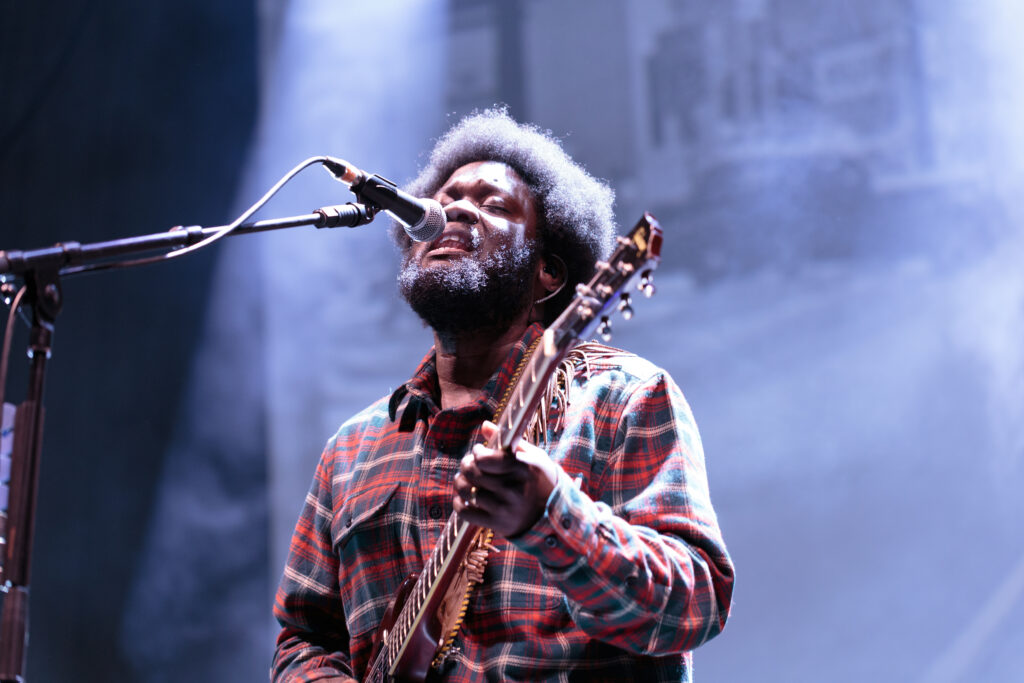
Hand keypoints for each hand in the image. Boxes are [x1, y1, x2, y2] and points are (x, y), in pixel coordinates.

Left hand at [453, 420, 559, 537]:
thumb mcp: (533, 456)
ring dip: (460, 483)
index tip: (479, 451)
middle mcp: (514, 490)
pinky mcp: (497, 524)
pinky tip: (465, 498)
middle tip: (469, 463)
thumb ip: (508, 441)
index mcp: (524, 469)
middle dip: (466, 464)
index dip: (477, 452)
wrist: (553, 514)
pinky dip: (459, 504)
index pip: (487, 459)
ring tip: (466, 479)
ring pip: (466, 491)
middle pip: (473, 473)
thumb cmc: (540, 479)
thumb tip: (485, 425)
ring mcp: (505, 508)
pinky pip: (465, 512)